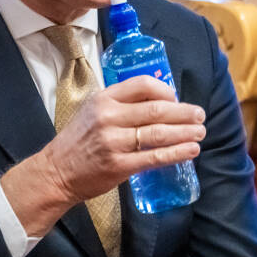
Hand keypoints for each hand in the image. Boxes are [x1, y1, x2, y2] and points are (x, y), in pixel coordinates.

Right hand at [1, 76, 204, 234]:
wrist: (56, 172)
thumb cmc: (79, 140)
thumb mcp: (93, 111)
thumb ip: (120, 104)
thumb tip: (159, 101)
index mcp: (104, 99)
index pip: (142, 85)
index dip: (166, 91)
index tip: (177, 98)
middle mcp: (109, 117)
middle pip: (156, 110)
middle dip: (184, 112)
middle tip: (200, 115)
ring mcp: (114, 142)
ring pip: (159, 133)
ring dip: (185, 132)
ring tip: (200, 132)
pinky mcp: (119, 165)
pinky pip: (154, 157)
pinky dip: (177, 153)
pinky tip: (191, 150)